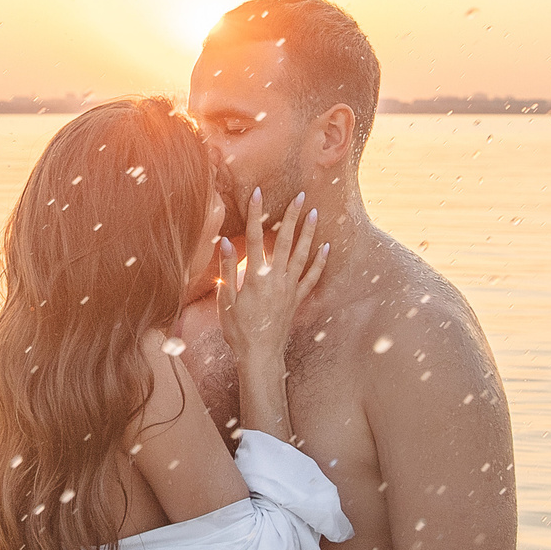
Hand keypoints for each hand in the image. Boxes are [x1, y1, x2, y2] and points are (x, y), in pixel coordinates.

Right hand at [214, 186, 326, 373]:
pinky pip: (311, 277)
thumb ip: (228, 269)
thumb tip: (225, 242)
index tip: (258, 193)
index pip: (254, 237)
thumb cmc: (238, 331)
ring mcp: (289, 289)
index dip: (256, 214)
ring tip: (314, 213)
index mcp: (255, 277)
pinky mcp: (297, 299)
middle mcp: (275, 279)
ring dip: (308, 233)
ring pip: (301, 255)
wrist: (260, 356)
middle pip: (284, 240)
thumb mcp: (226, 301)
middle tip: (299, 195)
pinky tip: (325, 248)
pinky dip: (319, 262)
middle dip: (291, 216)